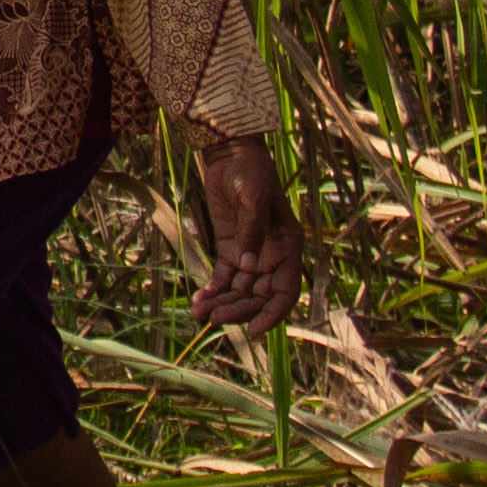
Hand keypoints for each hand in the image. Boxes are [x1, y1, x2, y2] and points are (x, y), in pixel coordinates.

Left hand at [189, 135, 305, 331]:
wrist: (230, 155)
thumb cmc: (250, 172)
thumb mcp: (253, 198)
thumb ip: (252, 232)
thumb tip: (248, 267)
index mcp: (288, 247)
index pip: (285, 292)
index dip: (273, 314)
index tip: (255, 331)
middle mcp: (271, 256)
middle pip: (258, 297)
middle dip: (238, 310)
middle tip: (213, 318)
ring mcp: (251, 254)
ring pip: (239, 291)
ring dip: (221, 305)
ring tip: (199, 314)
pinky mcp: (231, 249)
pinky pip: (223, 278)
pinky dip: (212, 291)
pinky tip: (198, 301)